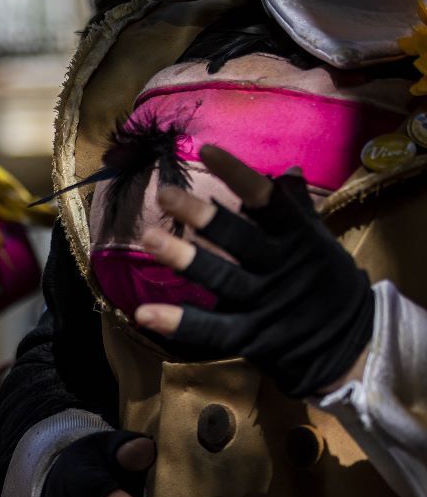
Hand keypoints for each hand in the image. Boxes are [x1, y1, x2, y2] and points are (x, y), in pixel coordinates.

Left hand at [136, 144, 373, 397]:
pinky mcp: (251, 338)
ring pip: (221, 278)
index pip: (267, 201)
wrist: (353, 345)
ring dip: (184, 259)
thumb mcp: (318, 242)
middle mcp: (281, 267)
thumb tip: (287, 170)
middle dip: (201, 216)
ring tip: (150, 238)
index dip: (238, 176)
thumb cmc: (326, 283)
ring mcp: (265, 303)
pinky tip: (143, 314)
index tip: (207, 152)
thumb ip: (296, 209)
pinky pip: (211, 329)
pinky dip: (178, 323)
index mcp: (299, 238)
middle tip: (165, 194)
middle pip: (238, 238)